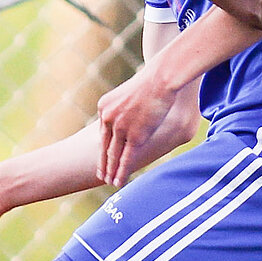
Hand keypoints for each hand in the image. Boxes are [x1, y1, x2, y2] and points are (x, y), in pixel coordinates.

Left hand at [96, 68, 179, 186]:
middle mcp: (108, 118)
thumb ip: (123, 107)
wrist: (161, 79)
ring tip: (109, 182)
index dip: (105, 146)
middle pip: (104, 146)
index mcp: (104, 107)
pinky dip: (121, 172)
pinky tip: (118, 181)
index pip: (103, 132)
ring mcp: (120, 128)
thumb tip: (127, 115)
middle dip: (103, 162)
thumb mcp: (128, 93)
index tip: (104, 156)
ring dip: (110, 170)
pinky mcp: (135, 136)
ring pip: (113, 155)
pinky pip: (126, 159)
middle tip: (100, 175)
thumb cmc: (151, 82)